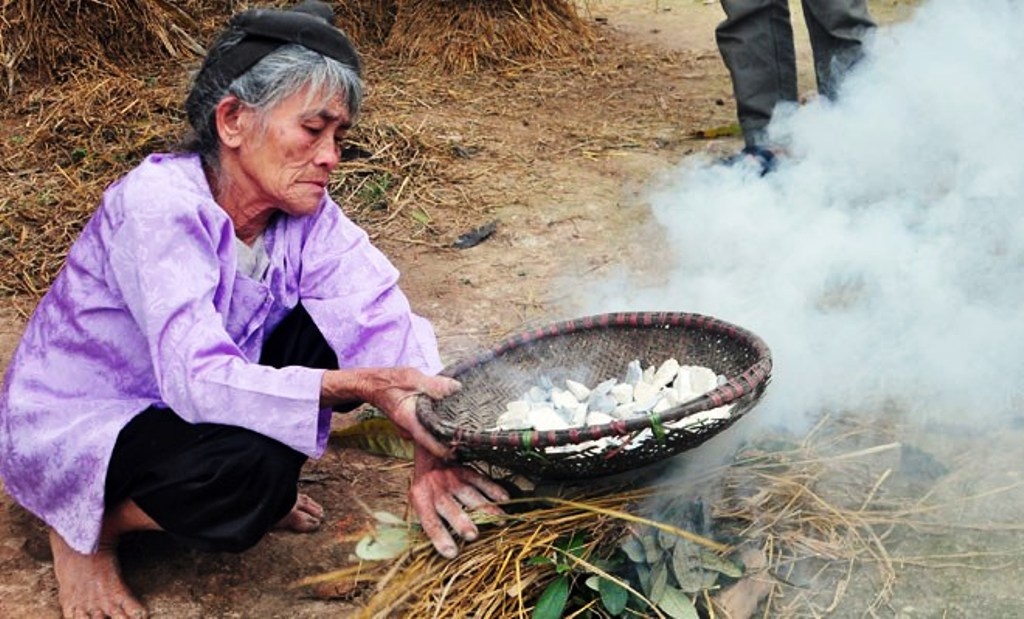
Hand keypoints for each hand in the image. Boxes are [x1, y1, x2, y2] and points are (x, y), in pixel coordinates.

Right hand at [321, 367, 459, 458]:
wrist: (373, 385)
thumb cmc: (390, 381)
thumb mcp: (412, 378)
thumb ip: (433, 385)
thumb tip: (457, 388)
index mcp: (409, 421)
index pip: (430, 443)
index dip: (447, 449)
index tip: (463, 450)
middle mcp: (409, 431)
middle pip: (434, 441)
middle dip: (451, 440)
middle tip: (472, 437)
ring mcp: (411, 431)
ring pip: (431, 435)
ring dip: (446, 431)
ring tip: (466, 428)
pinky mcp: (413, 426)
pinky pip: (429, 429)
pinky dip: (439, 425)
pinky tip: (453, 418)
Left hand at [409, 445, 509, 558]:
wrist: (430, 456)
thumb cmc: (426, 487)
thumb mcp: (418, 503)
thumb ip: (430, 522)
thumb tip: (446, 550)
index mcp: (422, 500)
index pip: (430, 522)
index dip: (440, 538)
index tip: (451, 553)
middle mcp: (438, 490)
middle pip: (451, 508)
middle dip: (462, 522)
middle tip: (473, 535)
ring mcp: (454, 479)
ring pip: (471, 496)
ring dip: (486, 509)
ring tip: (500, 521)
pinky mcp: (468, 471)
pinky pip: (483, 481)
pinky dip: (495, 490)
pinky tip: (505, 500)